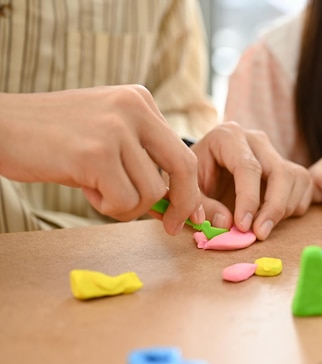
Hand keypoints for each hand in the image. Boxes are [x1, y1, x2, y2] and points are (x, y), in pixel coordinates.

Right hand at [0, 86, 205, 234]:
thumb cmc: (54, 139)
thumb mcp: (107, 134)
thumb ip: (141, 160)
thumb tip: (176, 205)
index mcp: (140, 100)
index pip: (182, 152)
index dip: (187, 190)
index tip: (181, 214)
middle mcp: (133, 108)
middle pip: (183, 167)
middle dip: (182, 204)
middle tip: (170, 226)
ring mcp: (115, 129)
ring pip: (151, 192)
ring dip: (127, 205)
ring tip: (96, 188)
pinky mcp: (96, 154)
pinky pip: (124, 201)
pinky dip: (108, 207)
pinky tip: (85, 189)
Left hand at [191, 122, 312, 239]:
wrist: (207, 173)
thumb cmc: (197, 180)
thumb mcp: (189, 191)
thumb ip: (202, 207)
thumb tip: (226, 223)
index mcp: (228, 136)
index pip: (247, 167)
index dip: (248, 199)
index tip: (243, 226)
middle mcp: (256, 139)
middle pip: (279, 172)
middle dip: (273, 207)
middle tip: (260, 234)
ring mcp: (275, 152)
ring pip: (296, 179)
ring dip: (284, 210)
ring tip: (261, 227)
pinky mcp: (288, 166)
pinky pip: (304, 187)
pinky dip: (294, 207)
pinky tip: (272, 218)